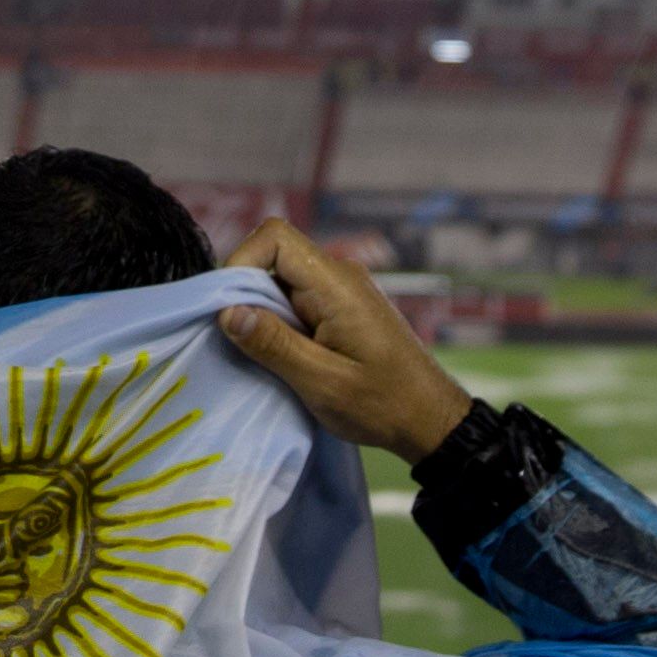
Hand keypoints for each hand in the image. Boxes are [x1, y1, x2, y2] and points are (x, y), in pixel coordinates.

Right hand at [217, 218, 472, 461]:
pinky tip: (282, 358)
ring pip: (282, 281)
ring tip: (263, 356)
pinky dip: (280, 323)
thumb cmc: (383, 404)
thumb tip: (226, 312)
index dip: (242, 262)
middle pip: (274, 258)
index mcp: (336, 284)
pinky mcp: (341, 309)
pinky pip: (297, 300)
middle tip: (241, 341)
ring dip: (263, 313)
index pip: (275, 237)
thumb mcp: (322, 383)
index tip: (229, 310)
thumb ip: (273, 345)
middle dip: (247, 294)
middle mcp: (339, 276)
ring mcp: (341, 292)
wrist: (430, 419)